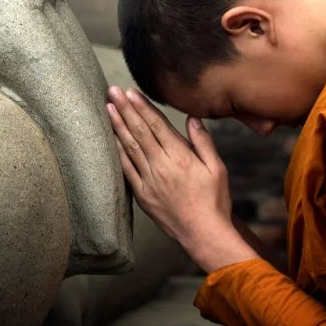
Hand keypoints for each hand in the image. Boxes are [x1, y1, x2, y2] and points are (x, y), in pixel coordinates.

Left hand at [105, 86, 258, 271]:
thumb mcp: (217, 168)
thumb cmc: (214, 201)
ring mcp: (149, 181)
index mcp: (180, 157)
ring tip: (108, 108)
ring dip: (118, 126)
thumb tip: (192, 118)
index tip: (131, 92)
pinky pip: (127, 170)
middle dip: (125, 109)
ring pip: (130, 147)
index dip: (143, 106)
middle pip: (140, 131)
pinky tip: (111, 140)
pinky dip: (117, 153)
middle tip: (112, 91)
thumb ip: (203, 142)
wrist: (204, 234)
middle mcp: (161, 166)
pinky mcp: (142, 195)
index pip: (157, 125)